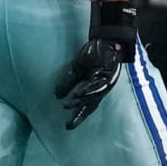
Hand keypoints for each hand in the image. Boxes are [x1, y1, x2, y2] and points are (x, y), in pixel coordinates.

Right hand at [54, 0, 136, 129]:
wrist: (106, 39)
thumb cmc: (93, 52)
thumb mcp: (76, 67)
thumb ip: (68, 80)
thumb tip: (57, 95)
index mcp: (93, 86)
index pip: (85, 104)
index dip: (78, 115)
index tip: (68, 126)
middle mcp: (100, 87)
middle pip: (90, 104)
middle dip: (79, 114)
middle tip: (69, 124)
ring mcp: (105, 81)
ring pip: (92, 95)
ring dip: (80, 100)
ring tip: (68, 105)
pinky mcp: (109, 74)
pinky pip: (98, 84)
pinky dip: (88, 89)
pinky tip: (78, 93)